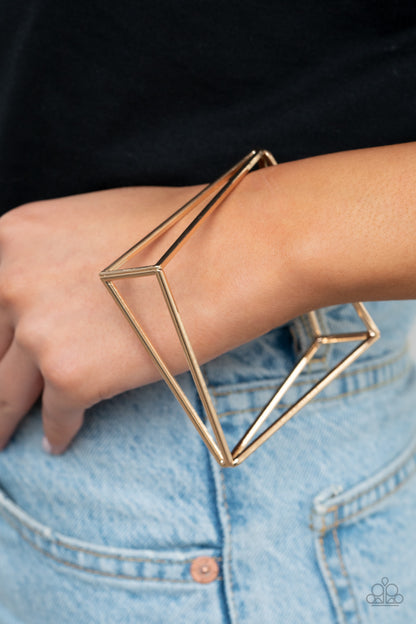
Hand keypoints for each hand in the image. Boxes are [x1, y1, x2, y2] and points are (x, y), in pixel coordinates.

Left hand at [0, 177, 299, 453]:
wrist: (233, 250)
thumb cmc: (181, 231)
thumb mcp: (94, 227)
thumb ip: (55, 263)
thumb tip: (53, 301)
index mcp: (16, 239)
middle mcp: (12, 283)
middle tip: (1, 401)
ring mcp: (39, 332)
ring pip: (5, 395)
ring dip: (5, 420)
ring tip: (6, 436)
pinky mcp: (72, 377)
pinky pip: (56, 418)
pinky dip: (59, 432)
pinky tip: (60, 439)